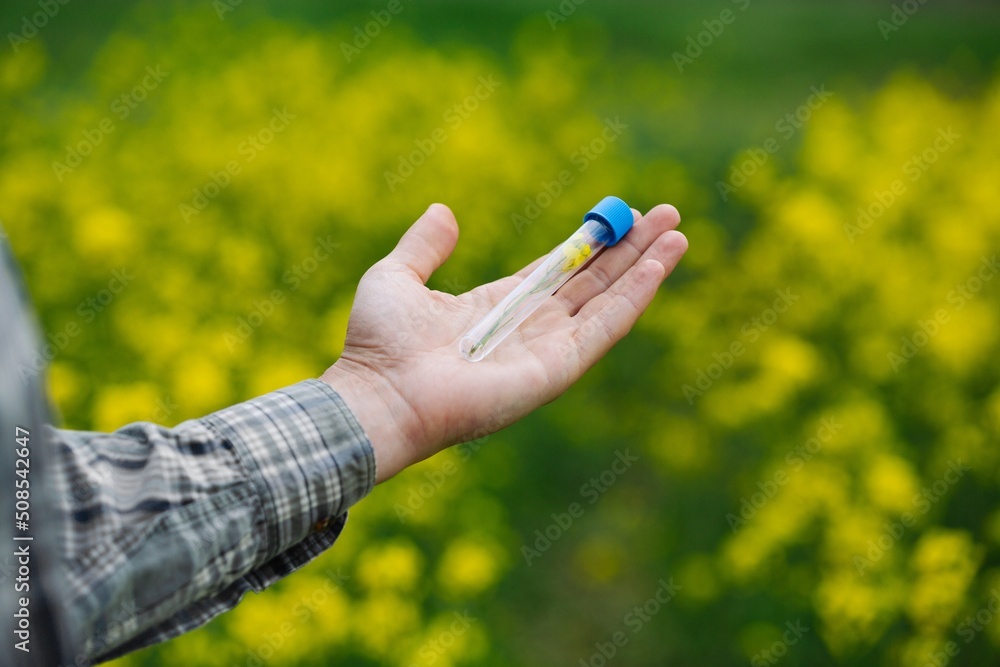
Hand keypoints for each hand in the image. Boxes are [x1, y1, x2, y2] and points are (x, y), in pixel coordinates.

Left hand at [320, 203, 686, 482]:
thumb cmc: (379, 343)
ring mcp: (546, 350)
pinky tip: (657, 268)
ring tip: (677, 234)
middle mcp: (528, 328)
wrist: (379, 393)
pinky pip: (603, 328)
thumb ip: (424, 246)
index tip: (619, 215)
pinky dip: (633, 297)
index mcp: (498, 306)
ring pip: (607, 301)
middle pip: (592, 282)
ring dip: (644, 269)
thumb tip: (443, 211)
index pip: (557, 270)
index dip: (590, 243)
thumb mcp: (397, 277)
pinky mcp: (556, 370)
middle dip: (629, 249)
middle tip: (667, 215)